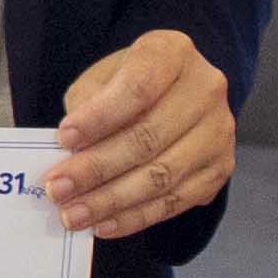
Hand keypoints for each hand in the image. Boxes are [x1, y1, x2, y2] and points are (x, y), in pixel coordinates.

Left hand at [44, 27, 235, 238]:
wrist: (175, 93)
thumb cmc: (129, 83)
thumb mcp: (103, 77)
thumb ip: (88, 106)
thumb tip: (72, 153)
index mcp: (173, 53)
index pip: (138, 87)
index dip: (100, 117)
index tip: (63, 138)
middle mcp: (206, 90)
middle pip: (149, 137)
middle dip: (97, 168)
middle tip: (58, 188)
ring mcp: (219, 132)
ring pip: (162, 175)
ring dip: (112, 200)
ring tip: (73, 214)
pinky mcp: (219, 169)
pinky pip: (175, 201)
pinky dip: (136, 217)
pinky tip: (103, 225)